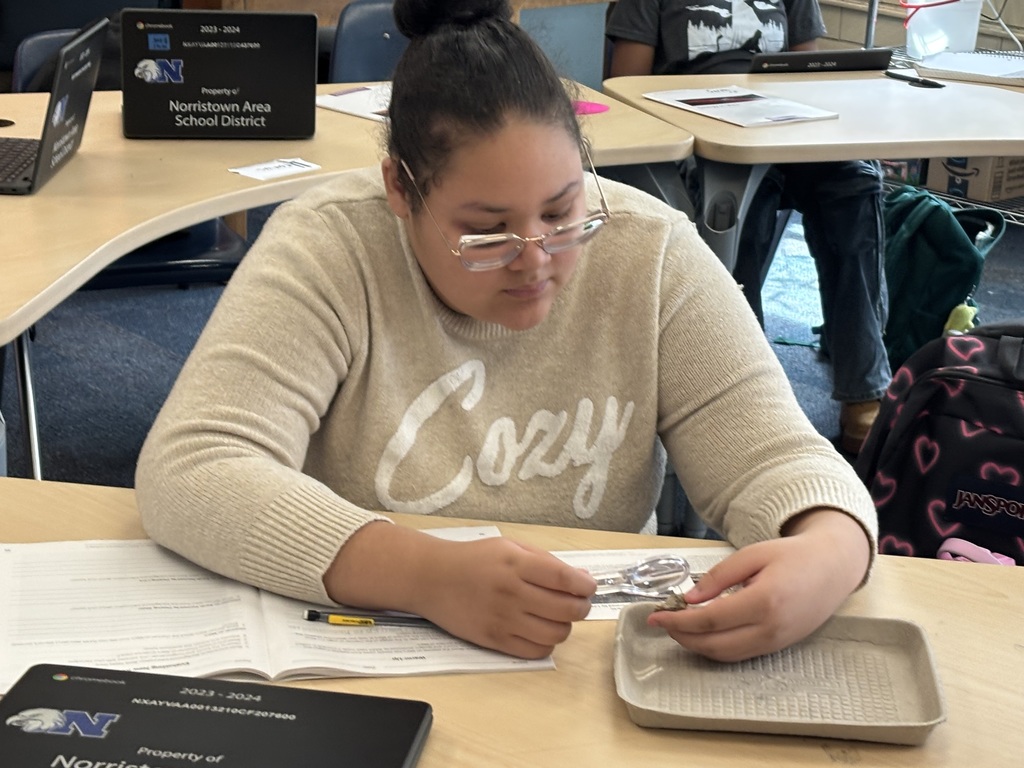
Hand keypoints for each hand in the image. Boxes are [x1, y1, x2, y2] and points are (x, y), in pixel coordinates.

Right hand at [412, 537, 596, 658]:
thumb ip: (546, 561)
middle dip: (581, 607)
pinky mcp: (494, 641)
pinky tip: (539, 629)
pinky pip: (535, 651)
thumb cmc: (472, 559)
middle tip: (577, 602)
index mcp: (516, 564)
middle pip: (567, 610)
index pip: (566, 580)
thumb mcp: (509, 547)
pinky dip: (546, 643)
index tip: (589, 586)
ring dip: (565, 626)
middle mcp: (511, 593)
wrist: (431, 578)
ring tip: (556, 616)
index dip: (586, 586)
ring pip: (556, 634)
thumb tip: (581, 578)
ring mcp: (503, 620)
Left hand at [648, 509, 870, 661]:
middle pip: (715, 644)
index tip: (655, 615)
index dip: (678, 621)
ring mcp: (777, 642)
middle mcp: (771, 629)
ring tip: (677, 627)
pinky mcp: (779, 647)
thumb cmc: (793, 556)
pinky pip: (741, 654)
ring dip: (697, 646)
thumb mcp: (753, 554)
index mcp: (764, 601)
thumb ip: (719, 577)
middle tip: (661, 623)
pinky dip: (716, 648)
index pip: (710, 620)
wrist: (834, 568)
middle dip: (682, 637)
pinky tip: (702, 633)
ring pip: (726, 655)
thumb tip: (689, 599)